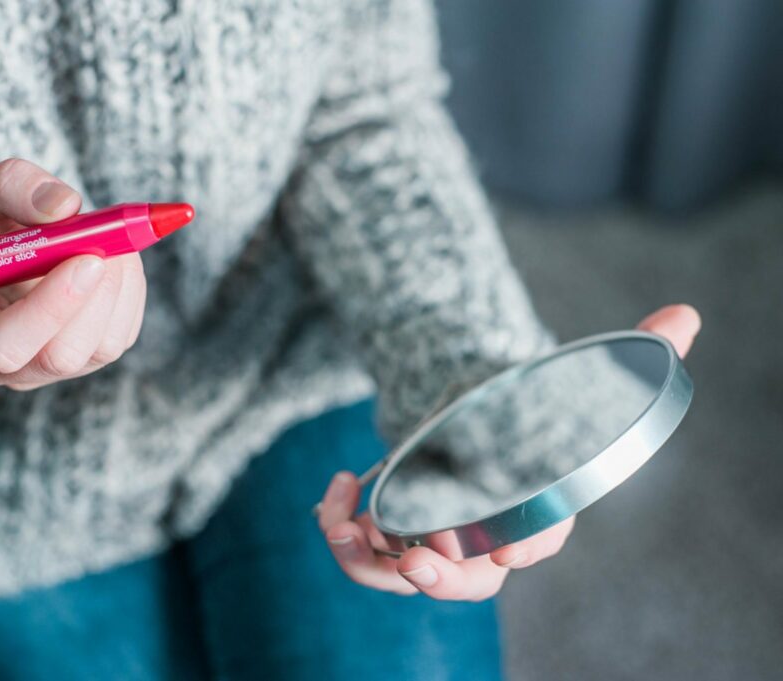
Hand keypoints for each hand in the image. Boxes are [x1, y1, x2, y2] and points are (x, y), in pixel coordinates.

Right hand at [0, 158, 146, 392]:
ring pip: (99, 348)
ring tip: (110, 243)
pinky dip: (129, 295)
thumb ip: (11, 185)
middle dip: (95, 297)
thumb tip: (63, 206)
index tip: (87, 259)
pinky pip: (120, 338)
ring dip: (118, 290)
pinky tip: (115, 262)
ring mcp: (38, 373)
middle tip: (110, 246)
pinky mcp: (82, 364)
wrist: (3, 247)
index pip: (1, 346)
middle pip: (59, 356)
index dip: (50, 308)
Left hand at [319, 304, 700, 598]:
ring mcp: (433, 537)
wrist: (467, 406)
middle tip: (417, 561)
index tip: (502, 548)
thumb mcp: (564, 378)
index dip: (522, 547)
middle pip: (469, 582)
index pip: (537, 540)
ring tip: (342, 525)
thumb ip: (622, 355)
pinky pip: (365, 549)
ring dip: (368, 563)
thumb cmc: (521, 406)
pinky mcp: (393, 526)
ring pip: (402, 575)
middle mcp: (482, 536)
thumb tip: (683, 316)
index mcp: (532, 510)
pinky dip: (343, 526)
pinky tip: (340, 483)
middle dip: (443, 581)